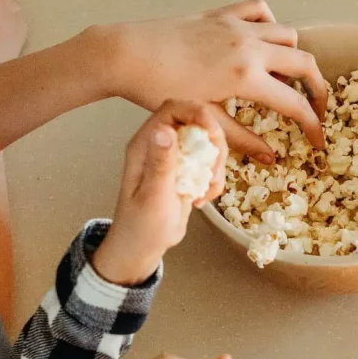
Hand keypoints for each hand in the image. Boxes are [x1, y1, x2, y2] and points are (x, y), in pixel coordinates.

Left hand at [92, 101, 226, 285]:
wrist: (142, 249)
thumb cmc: (141, 226)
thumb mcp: (153, 196)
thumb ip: (160, 163)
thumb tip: (164, 130)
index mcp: (146, 144)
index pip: (173, 110)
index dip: (197, 113)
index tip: (214, 134)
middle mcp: (160, 144)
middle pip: (197, 121)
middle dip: (214, 143)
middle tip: (215, 169)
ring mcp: (174, 157)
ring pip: (207, 142)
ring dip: (217, 164)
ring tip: (208, 190)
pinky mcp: (186, 170)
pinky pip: (209, 162)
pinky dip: (215, 179)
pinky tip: (203, 198)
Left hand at [107, 0, 326, 157]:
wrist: (126, 54)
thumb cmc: (158, 89)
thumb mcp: (204, 118)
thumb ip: (241, 138)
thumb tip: (271, 158)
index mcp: (246, 76)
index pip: (295, 104)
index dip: (313, 125)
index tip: (318, 141)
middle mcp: (250, 46)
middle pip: (304, 63)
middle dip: (318, 89)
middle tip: (316, 109)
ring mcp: (237, 26)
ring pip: (288, 34)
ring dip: (295, 56)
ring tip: (287, 77)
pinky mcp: (222, 14)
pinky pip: (260, 10)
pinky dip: (270, 24)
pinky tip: (261, 42)